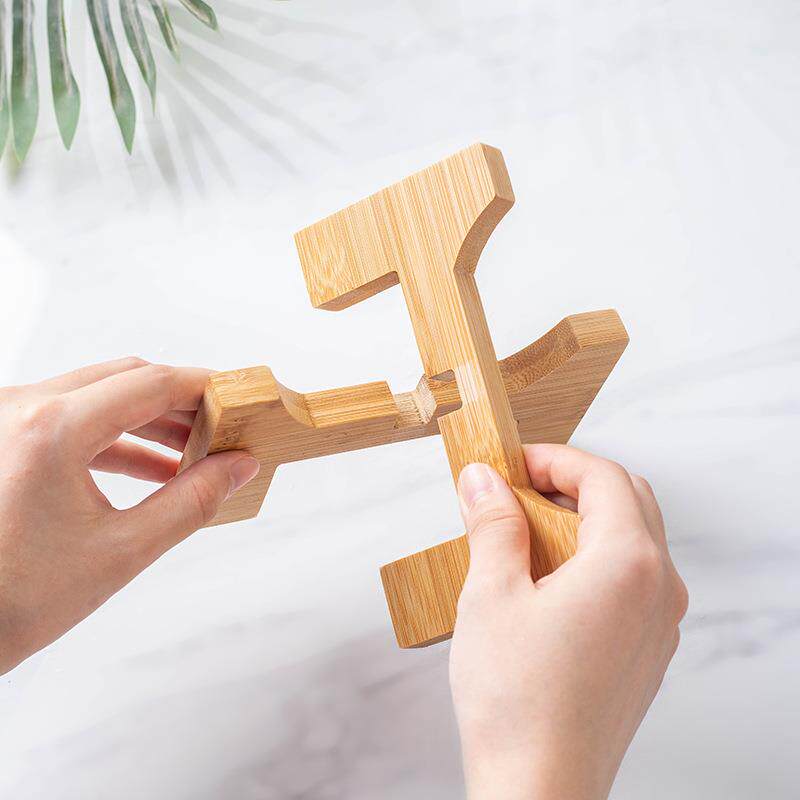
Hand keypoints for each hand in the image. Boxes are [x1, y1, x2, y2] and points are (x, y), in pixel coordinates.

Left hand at [0, 358, 259, 674]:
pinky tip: (154, 466)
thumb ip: (192, 501)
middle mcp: (20, 409)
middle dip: (181, 402)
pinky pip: (72, 418)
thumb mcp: (122, 550)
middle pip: (126, 379)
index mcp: (51, 429)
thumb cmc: (14, 600)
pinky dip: (116, 436)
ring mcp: (5, 419)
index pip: (151, 384)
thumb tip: (238, 467)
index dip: (204, 388)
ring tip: (196, 451)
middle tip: (223, 426)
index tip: (238, 397)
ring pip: (99, 395)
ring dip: (151, 419)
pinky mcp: (3, 437)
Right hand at [450, 444, 687, 799]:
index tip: (509, 464)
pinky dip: (593, 557)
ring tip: (523, 533)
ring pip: (633, 539)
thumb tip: (483, 479)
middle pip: (627, 500)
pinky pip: (631, 579)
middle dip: (570, 482)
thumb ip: (493, 523)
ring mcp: (659, 623)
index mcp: (628, 563)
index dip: (553, 458)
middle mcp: (659, 588)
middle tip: (515, 490)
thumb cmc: (515, 699)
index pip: (603, 476)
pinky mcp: (647, 650)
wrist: (539, 790)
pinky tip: (544, 578)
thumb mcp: (491, 593)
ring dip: (582, 519)